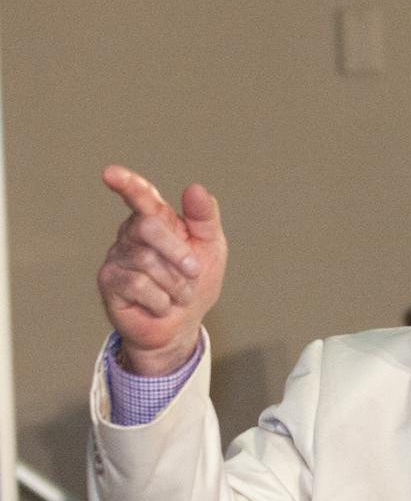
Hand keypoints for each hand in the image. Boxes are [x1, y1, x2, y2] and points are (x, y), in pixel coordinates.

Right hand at [97, 165, 227, 374]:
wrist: (182, 327)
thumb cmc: (194, 283)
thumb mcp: (210, 249)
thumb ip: (204, 217)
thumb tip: (194, 188)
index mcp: (155, 219)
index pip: (140, 196)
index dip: (127, 184)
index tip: (110, 173)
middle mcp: (131, 234)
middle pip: (148, 227)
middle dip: (177, 252)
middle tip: (194, 272)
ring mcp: (117, 257)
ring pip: (147, 261)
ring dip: (175, 284)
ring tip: (177, 295)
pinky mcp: (110, 282)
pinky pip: (139, 285)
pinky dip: (161, 300)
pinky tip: (160, 306)